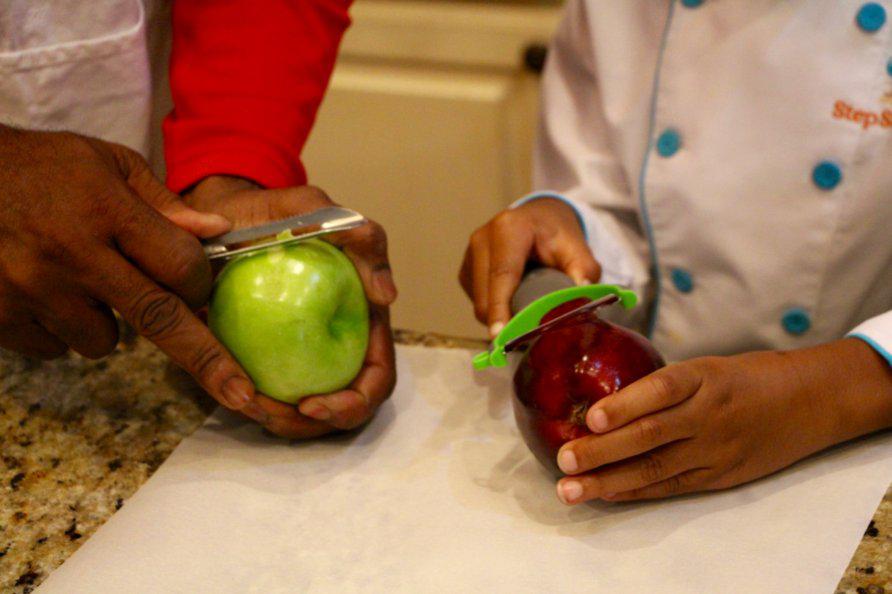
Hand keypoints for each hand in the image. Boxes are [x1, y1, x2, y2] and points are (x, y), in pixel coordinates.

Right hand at [0, 126, 269, 418]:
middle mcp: (72, 254)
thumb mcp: (106, 162)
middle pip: (158, 319)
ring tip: (80, 280)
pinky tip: (44, 290)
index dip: (200, 282)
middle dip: (207, 361)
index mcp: (106, 210)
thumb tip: (217, 233)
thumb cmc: (38, 165)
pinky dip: (60, 329)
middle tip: (242, 395)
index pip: (181, 266)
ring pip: (102, 342)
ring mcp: (31, 290)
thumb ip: (162, 203)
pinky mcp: (0, 316)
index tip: (200, 285)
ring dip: (107, 323)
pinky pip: (55, 349)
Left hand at [185, 176, 397, 437]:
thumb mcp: (314, 207)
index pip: (376, 379)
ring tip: (247, 403)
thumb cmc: (269, 212)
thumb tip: (388, 297)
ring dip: (279, 421)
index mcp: (361, 320)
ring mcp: (300, 356)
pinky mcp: (263, 360)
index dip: (353, 403)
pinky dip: (253, 405)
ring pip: (304, 415)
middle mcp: (336, 345)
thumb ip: (361, 236)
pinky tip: (232, 393)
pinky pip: (266, 397)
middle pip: (342, 409)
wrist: (213, 215)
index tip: (311, 404)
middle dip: (311, 424)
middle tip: (270, 412)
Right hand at [459, 198, 599, 337]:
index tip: (500, 335)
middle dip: (504, 320)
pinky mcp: (465, 269)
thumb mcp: (576, 246)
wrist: (537, 217)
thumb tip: (583, 294)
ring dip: (499, 317)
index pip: (501, 275)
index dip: (500, 308)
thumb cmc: (556, 234)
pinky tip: (513, 301)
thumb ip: (584, 269)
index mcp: (508, 229)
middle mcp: (481, 239)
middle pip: (486, 296)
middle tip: (530, 334)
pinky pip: (477, 301)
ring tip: (525, 312)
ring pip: (479, 303)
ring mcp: (469, 255)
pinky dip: (494, 310)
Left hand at [554, 338, 891, 503]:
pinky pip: (671, 486)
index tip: (591, 418)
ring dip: (609, 480)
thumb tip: (603, 395)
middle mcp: (708, 414)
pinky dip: (635, 491)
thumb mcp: (708, 366)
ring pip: (655, 468)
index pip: (662, 388)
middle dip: (603, 450)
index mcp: (705, 377)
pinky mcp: (720, 476)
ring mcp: (715, 450)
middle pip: (652, 435)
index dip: (626, 404)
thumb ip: (663, 384)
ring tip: (571, 489)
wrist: (808, 401)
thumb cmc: (747, 377)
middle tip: (564, 459)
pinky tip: (605, 494)